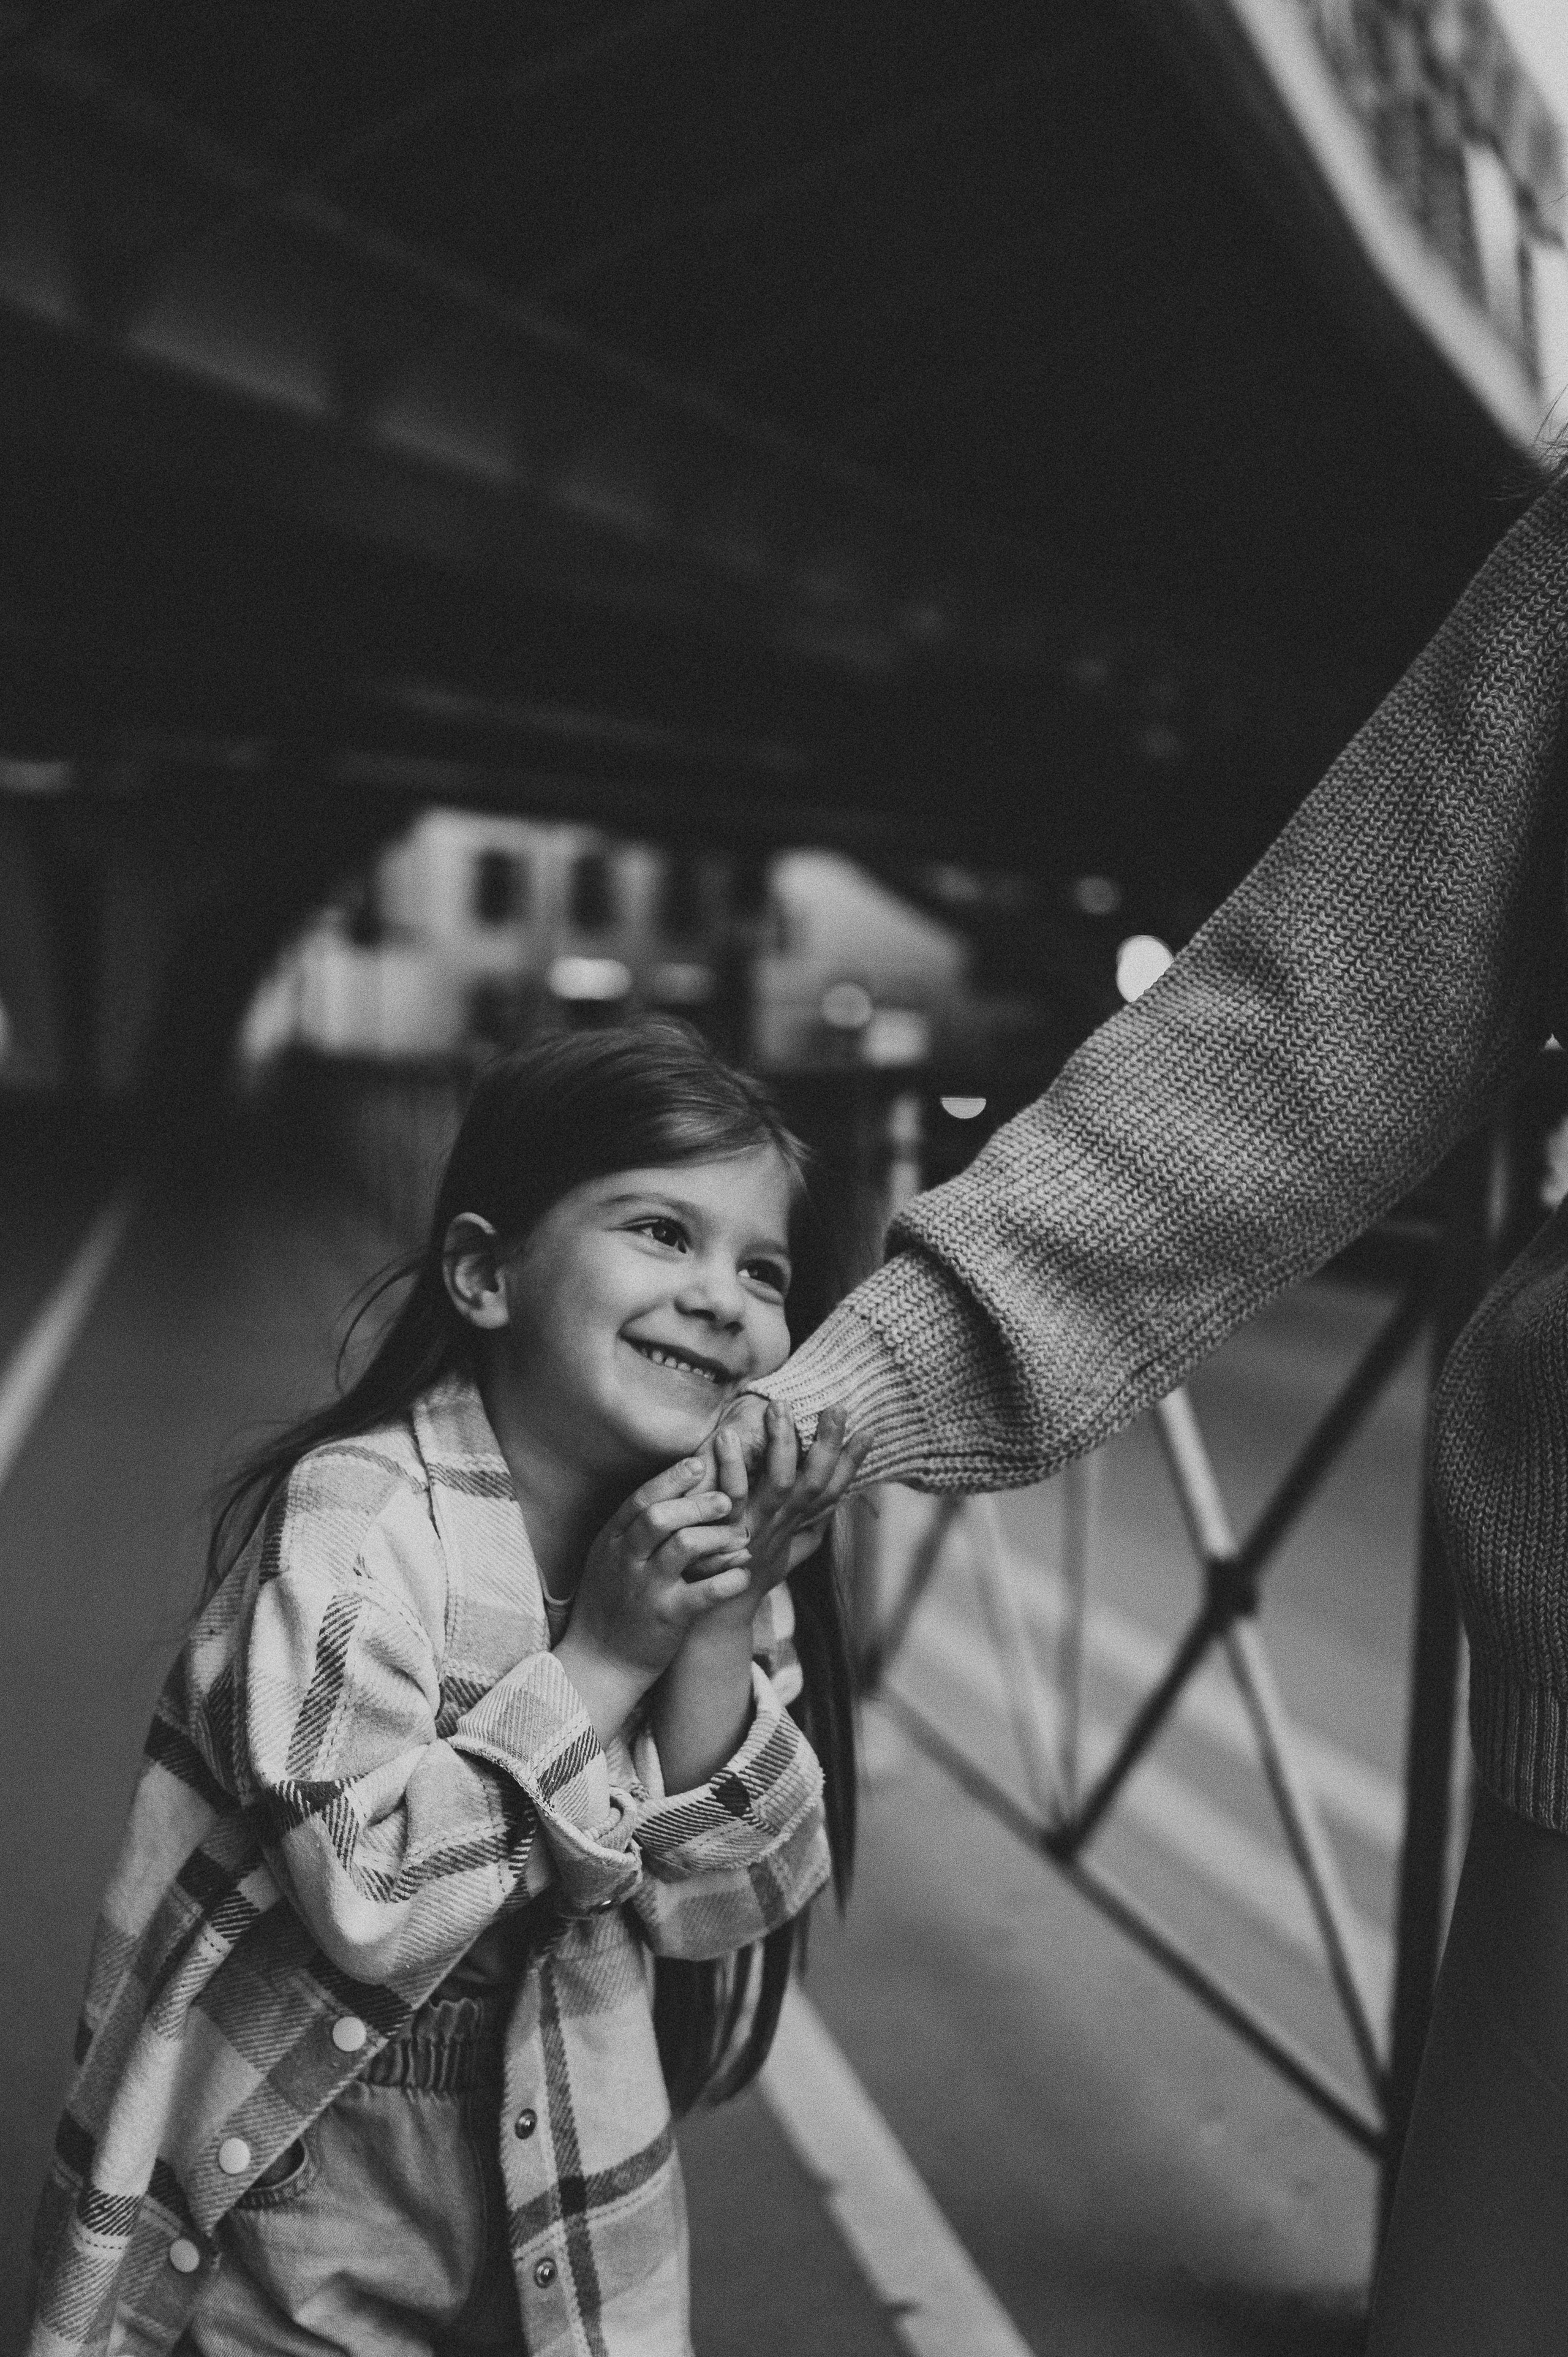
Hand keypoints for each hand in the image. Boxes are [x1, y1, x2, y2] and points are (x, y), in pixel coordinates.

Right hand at [553, 1459, 752, 1741]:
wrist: (598, 1664)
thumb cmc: (609, 1605)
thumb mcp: (608, 1560)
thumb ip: (632, 1529)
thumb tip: (668, 1493)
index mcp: (612, 1541)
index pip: (641, 1498)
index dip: (673, 1478)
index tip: (699, 1464)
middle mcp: (626, 1560)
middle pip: (662, 1516)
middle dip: (699, 1503)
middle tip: (726, 1501)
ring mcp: (646, 1588)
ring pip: (685, 1546)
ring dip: (717, 1536)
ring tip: (739, 1536)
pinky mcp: (667, 1617)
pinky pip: (704, 1592)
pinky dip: (728, 1579)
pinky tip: (742, 1573)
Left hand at [707, 1400, 866, 1604]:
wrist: (716, 1615)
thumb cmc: (747, 1578)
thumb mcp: (785, 1557)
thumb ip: (808, 1535)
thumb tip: (831, 1514)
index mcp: (795, 1526)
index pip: (833, 1492)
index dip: (852, 1463)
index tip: (869, 1431)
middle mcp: (781, 1527)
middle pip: (815, 1483)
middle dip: (829, 1445)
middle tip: (837, 1407)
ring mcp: (755, 1530)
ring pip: (780, 1484)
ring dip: (783, 1444)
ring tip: (781, 1407)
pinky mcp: (724, 1534)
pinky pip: (731, 1495)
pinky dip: (730, 1465)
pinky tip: (727, 1436)